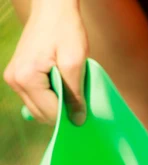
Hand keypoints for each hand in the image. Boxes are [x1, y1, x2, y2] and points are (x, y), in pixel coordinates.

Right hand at [4, 0, 88, 124]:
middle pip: (42, 115)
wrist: (52, 8)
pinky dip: (49, 98)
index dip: (69, 116)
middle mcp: (15, 81)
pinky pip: (36, 99)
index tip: (83, 110)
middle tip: (77, 100)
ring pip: (38, 109)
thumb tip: (77, 121)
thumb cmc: (64, 29)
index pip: (50, 114)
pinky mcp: (18, 76)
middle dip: (61, 112)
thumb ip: (75, 94)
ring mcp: (14, 79)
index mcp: (27, 78)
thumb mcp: (75, 62)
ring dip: (55, 105)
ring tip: (67, 88)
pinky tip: (59, 86)